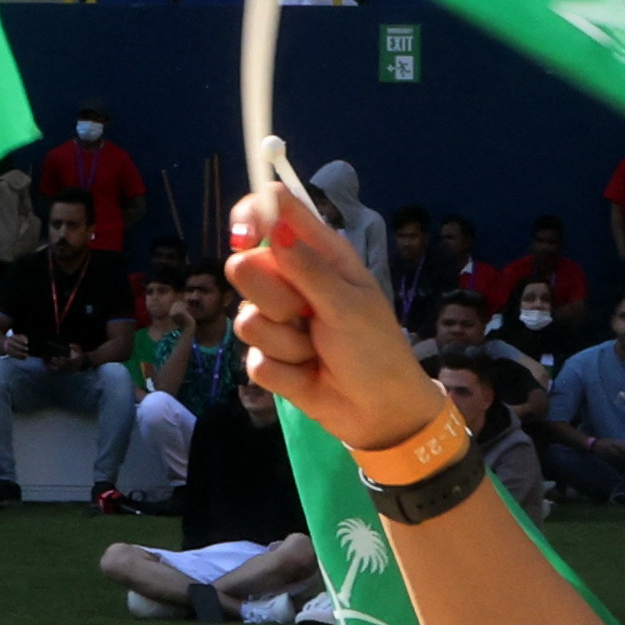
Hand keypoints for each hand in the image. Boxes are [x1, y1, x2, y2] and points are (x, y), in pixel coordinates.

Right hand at [223, 155, 437, 447]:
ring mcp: (277, 321)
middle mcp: (292, 281)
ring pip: (246, 321)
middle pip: (245, 267)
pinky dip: (284, 372)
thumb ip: (308, 268)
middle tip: (307, 314)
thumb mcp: (348, 305)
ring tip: (316, 351)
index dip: (251, 216)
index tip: (243, 237)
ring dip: (285, 342)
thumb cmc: (375, 349)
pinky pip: (254, 359)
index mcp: (318, 255)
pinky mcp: (269, 359)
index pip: (274, 213)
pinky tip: (308, 375)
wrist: (381, 412)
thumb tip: (276, 228)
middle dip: (274, 298)